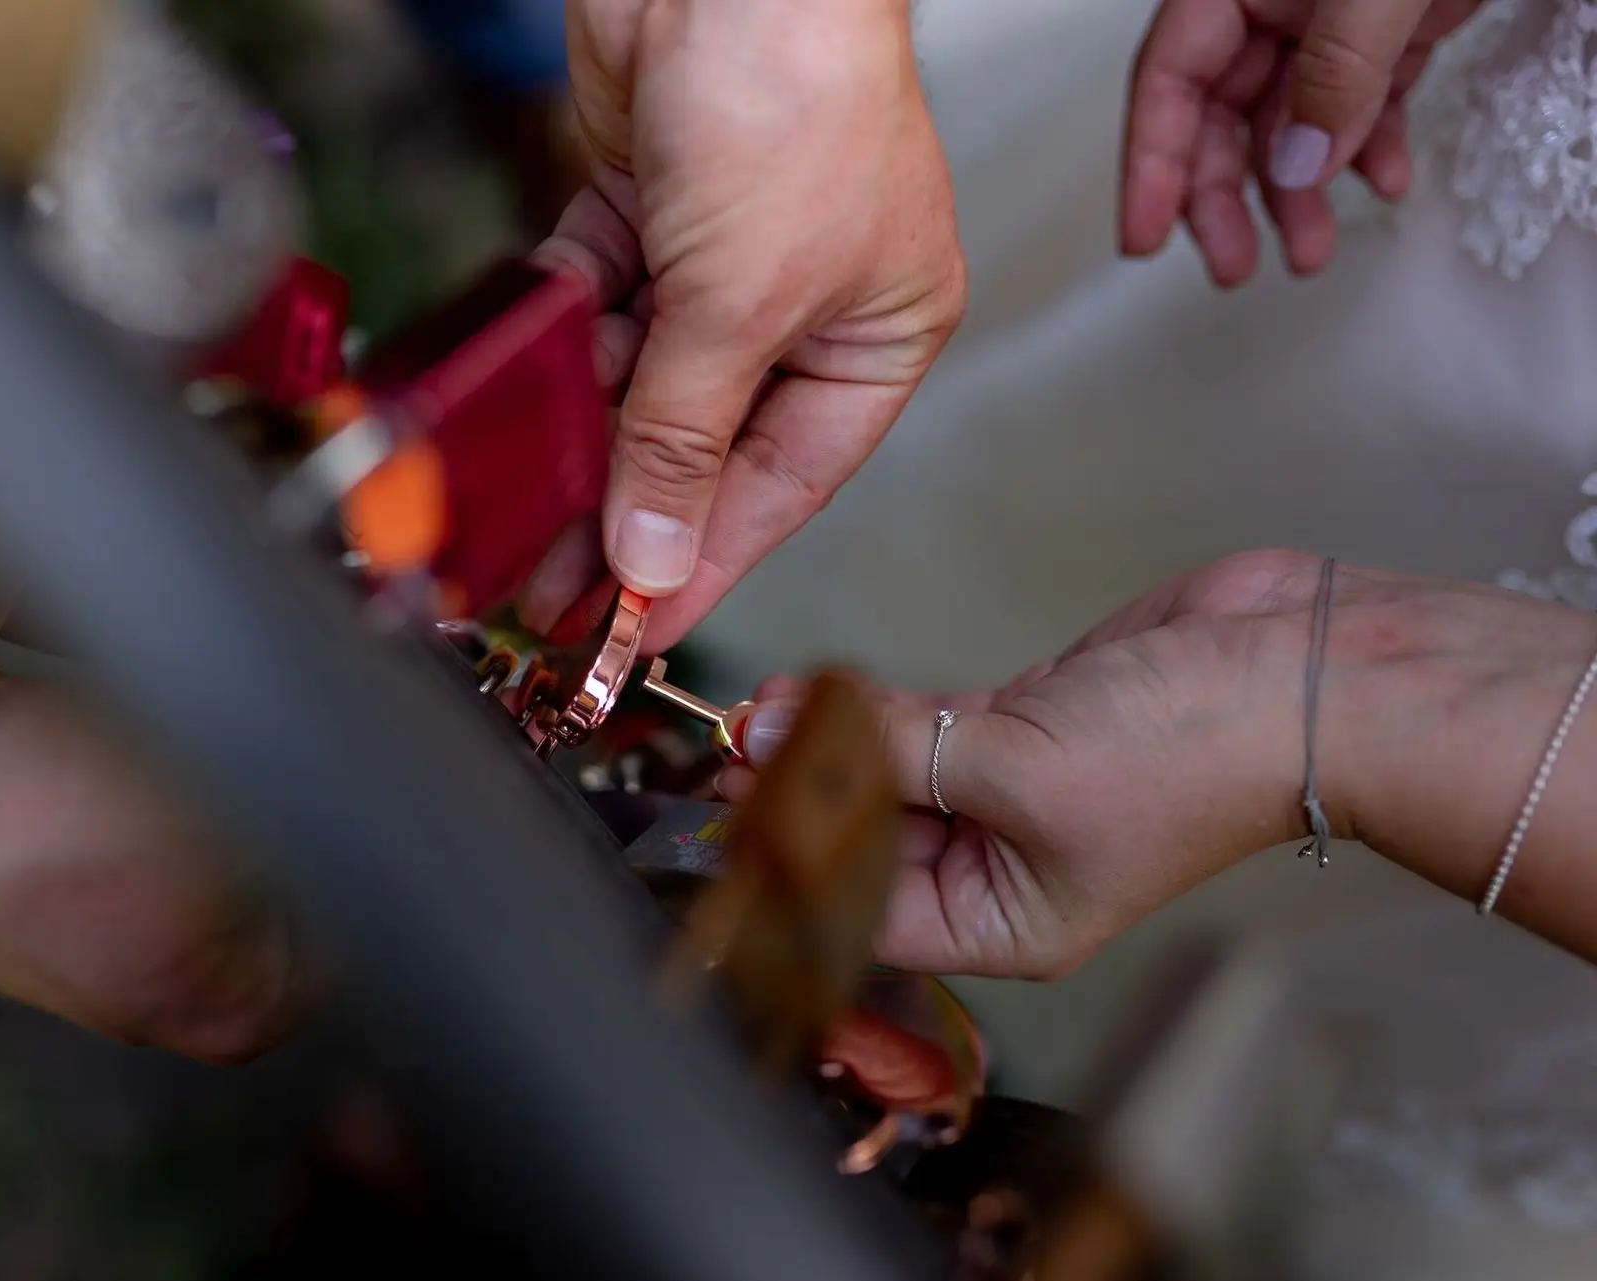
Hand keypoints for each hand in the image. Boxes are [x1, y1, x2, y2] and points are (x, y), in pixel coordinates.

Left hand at [522, 0, 965, 651]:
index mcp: (874, 334)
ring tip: (523, 506)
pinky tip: (521, 394)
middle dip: (629, 506)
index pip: (783, 480)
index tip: (640, 623)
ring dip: (582, 433)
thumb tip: (657, 548)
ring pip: (639, 378)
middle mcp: (800, 303)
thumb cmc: (793, 93)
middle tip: (559, 586)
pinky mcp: (645, 211)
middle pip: (703, 437)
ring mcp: (720, 257)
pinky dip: (559, 341)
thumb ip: (684, 432)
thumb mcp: (741, 302)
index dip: (708, 556)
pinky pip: (595, 303)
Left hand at [723, 551, 1596, 975]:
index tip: (718, 813)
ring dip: (827, 741)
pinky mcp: (1021, 722)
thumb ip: (890, 748)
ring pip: (890, 772)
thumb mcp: (1018, 764)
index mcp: (1002, 921)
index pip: (863, 910)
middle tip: (720, 746)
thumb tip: (775, 736)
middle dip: (797, 795)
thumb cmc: (1192, 754)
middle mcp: (998, 868)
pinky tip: (815, 687)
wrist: (1307, 674)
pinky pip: (925, 723)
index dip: (788, 864)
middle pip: (867, 839)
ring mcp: (1008, 790)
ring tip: (753, 711)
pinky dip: (874, 705)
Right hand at [1122, 0, 1482, 285]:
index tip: (1144, 235)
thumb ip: (1337, 72)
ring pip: (1292, 121)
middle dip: (1225, 196)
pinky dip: (1371, 149)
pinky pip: (1362, 104)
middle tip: (1234, 263)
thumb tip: (1299, 161)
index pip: (1169, 80)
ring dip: (1300, 192)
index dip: (1151, 165)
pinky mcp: (1389, 28)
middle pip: (1221, 113)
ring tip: (1310, 249)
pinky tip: (1385, 182)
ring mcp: (1330, 15)